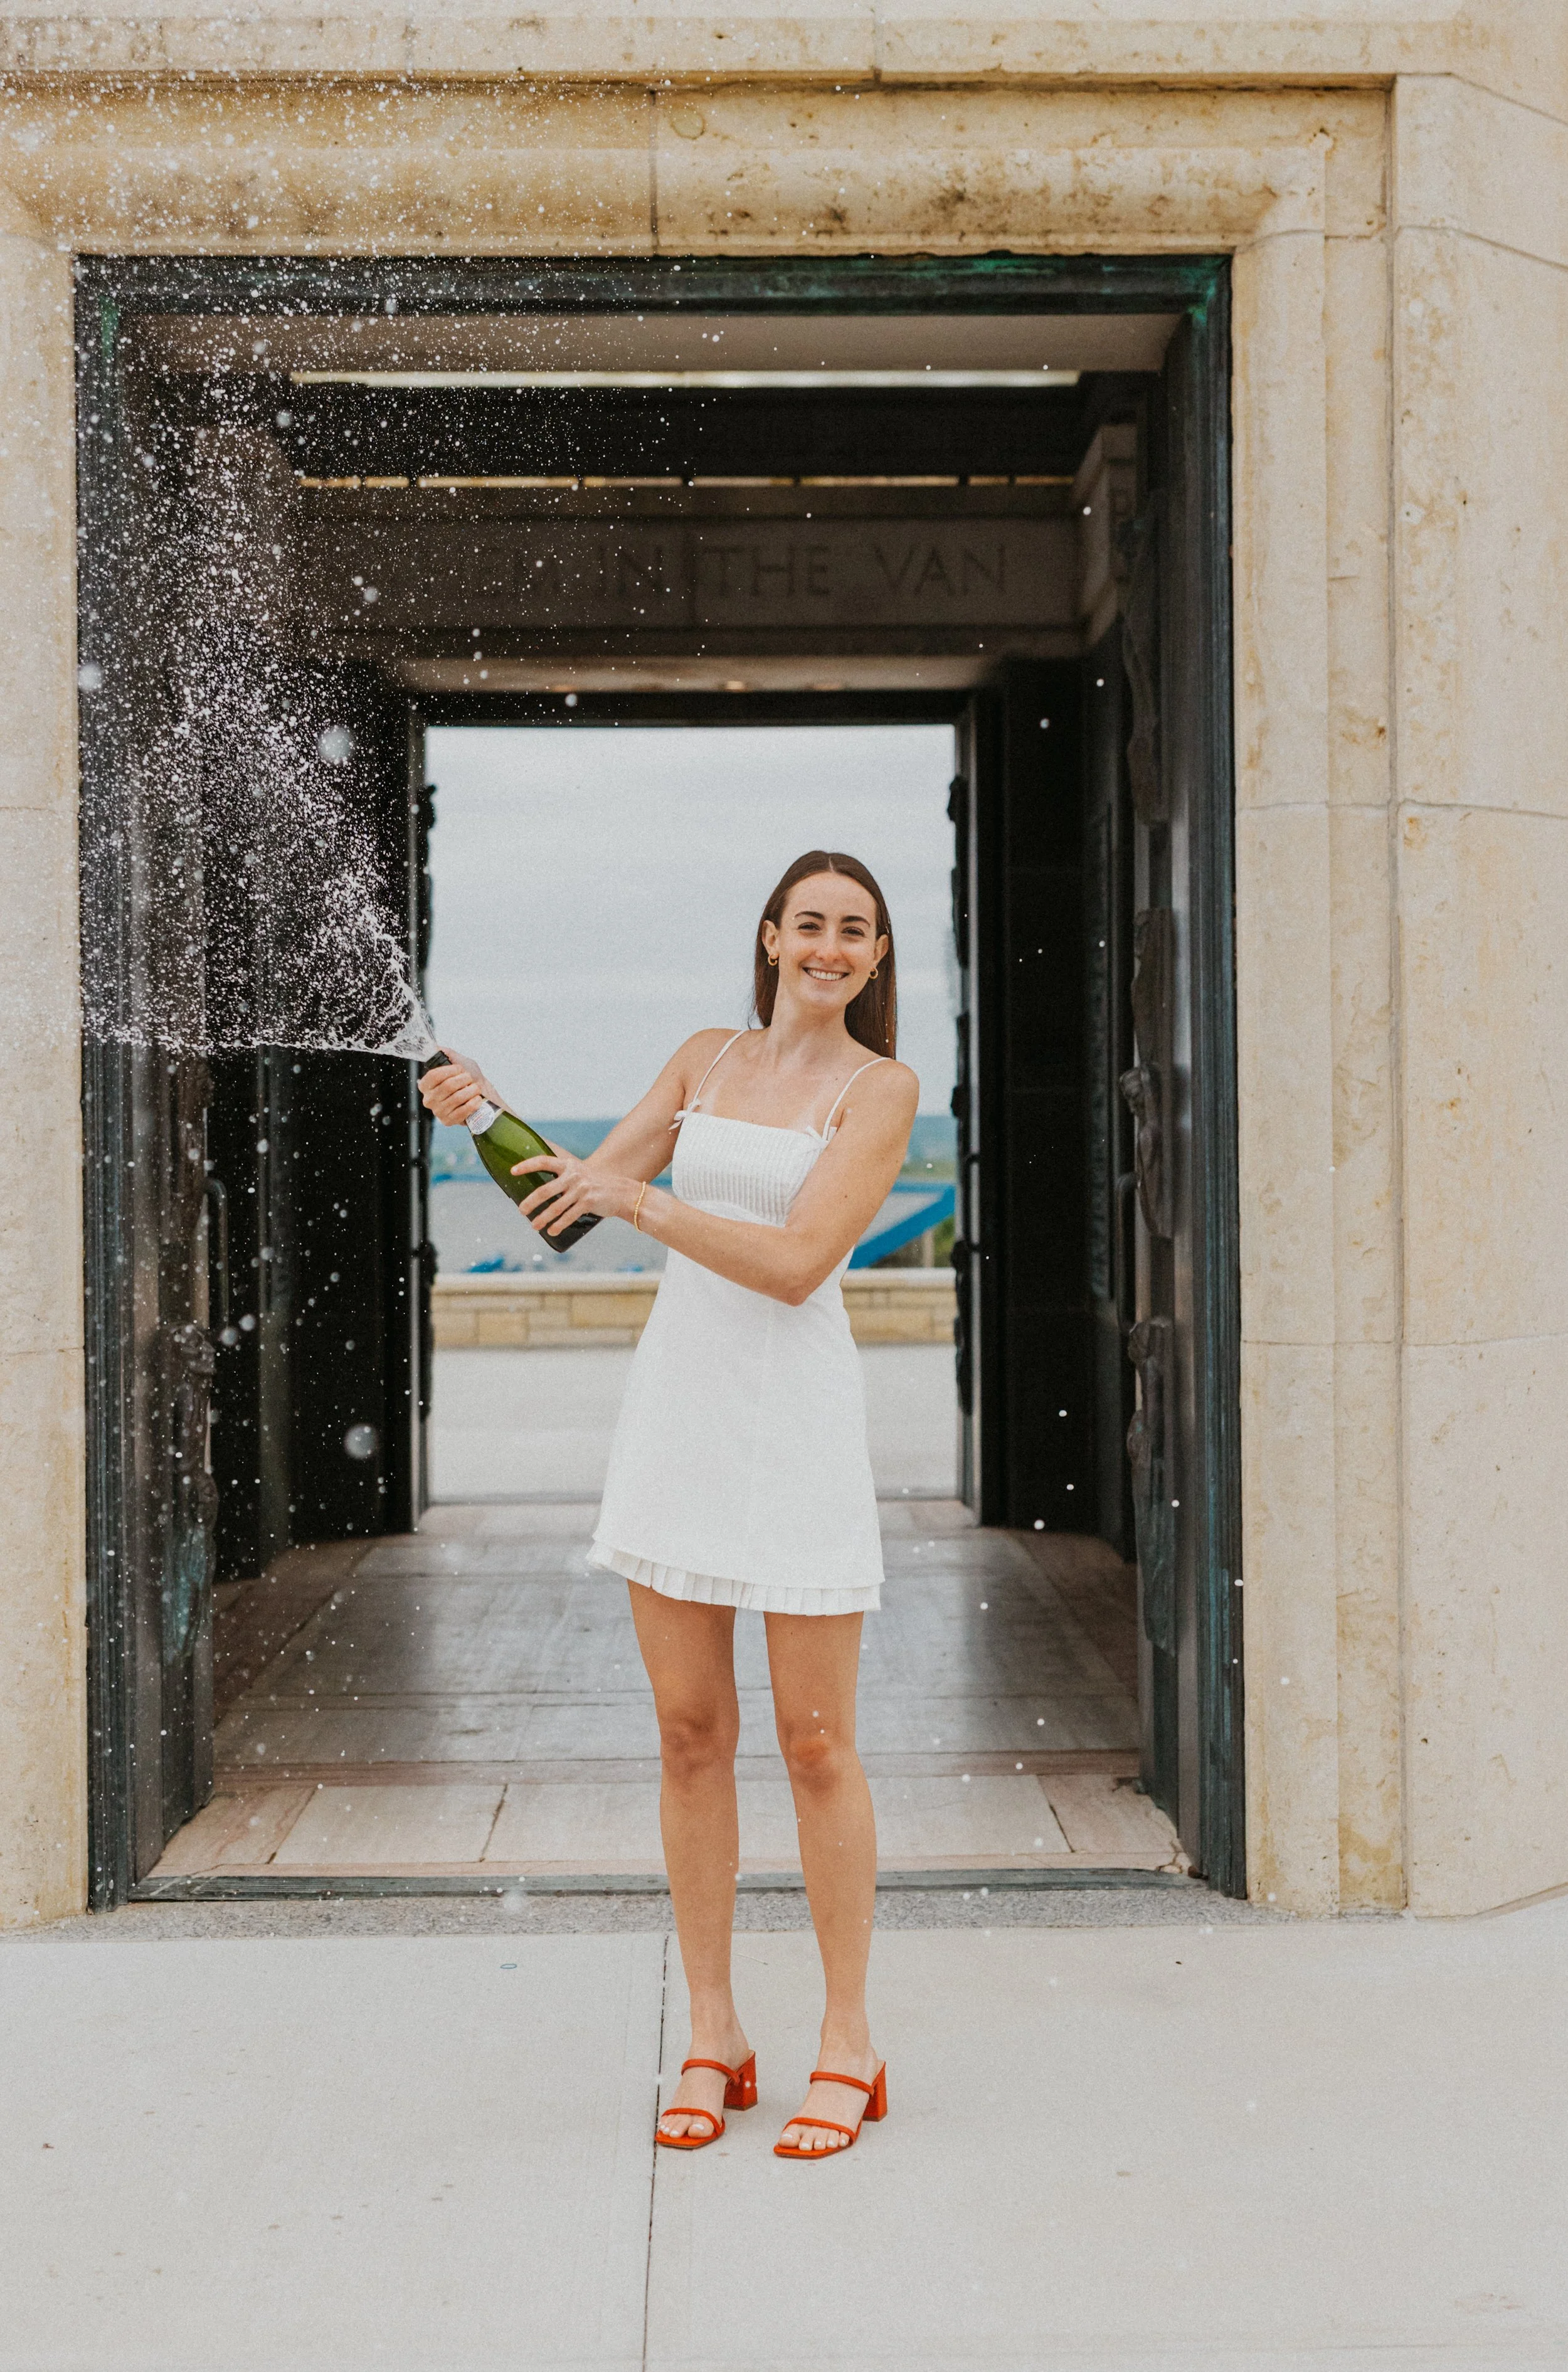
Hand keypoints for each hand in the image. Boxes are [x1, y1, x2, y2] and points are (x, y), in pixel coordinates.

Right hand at [419, 1051, 492, 1127]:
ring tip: (475, 1088)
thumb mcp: (459, 1061)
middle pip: (447, 1086)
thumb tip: (436, 1047)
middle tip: (470, 1079)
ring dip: (471, 1091)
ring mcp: (438, 1112)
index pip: (433, 1075)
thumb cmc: (470, 1078)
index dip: (450, 1070)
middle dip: (464, 1080)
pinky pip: (462, 1111)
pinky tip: (476, 1099)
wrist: (483, 1094)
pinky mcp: (448, 1121)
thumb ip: (446, 1053)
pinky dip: (472, 1103)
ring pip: (457, 1098)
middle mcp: (429, 1099)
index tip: (460, 1069)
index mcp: (426, 1085)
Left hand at [515, 1154, 647, 1237]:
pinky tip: (551, 1230)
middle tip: (521, 1210)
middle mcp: (573, 1175)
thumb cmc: (594, 1184)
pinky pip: (569, 1216)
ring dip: (542, 1218)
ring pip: (555, 1207)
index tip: (513, 1171)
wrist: (621, 1192)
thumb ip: (562, 1178)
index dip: (527, 1165)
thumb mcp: (579, 1174)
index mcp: (568, 1165)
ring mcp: (581, 1189)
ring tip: (533, 1225)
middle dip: (530, 1202)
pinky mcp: (588, 1202)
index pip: (543, 1161)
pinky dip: (558, 1225)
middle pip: (545, 1189)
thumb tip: (539, 1192)